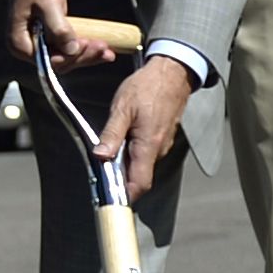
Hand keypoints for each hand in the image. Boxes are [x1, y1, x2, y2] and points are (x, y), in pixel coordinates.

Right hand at [0, 0, 114, 69]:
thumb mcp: (47, 4)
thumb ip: (58, 28)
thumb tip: (71, 48)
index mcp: (20, 43)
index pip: (47, 60)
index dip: (69, 56)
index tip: (87, 44)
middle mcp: (28, 50)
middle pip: (58, 62)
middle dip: (83, 56)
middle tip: (104, 48)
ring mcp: (39, 46)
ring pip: (65, 58)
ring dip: (87, 55)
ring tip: (107, 51)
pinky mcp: (49, 41)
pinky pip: (67, 50)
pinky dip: (83, 49)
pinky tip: (100, 47)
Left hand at [97, 57, 192, 204]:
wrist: (172, 73)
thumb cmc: (147, 87)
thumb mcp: (123, 108)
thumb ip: (112, 134)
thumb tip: (101, 156)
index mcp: (148, 145)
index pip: (139, 183)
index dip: (125, 196)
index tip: (109, 199)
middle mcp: (158, 149)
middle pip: (138, 177)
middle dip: (120, 179)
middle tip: (100, 173)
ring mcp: (162, 144)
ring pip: (141, 165)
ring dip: (125, 164)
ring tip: (108, 153)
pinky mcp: (161, 138)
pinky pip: (145, 154)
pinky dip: (132, 153)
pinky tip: (121, 142)